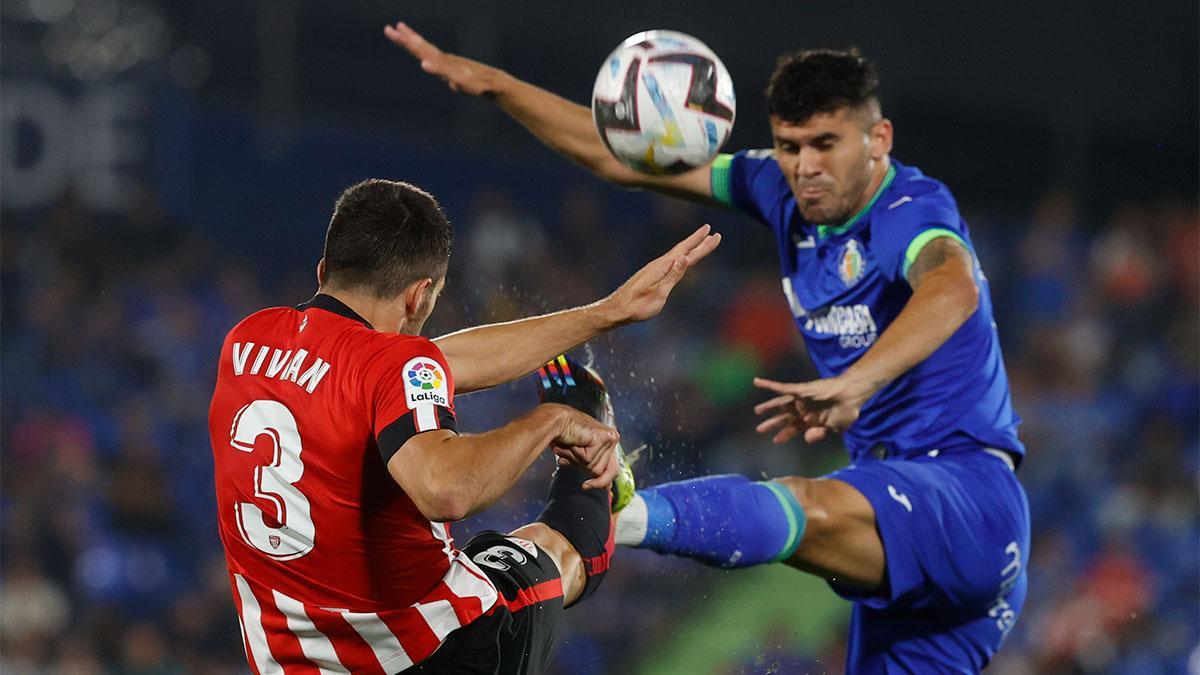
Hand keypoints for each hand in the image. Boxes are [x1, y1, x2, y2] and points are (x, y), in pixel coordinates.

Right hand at [384, 22, 504, 96]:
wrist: (492, 82)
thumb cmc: (476, 84)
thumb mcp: (459, 80)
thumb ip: (441, 71)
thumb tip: (422, 63)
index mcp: (441, 60)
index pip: (419, 48)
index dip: (406, 40)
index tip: (393, 30)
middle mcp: (442, 58)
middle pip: (420, 45)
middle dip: (404, 38)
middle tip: (388, 28)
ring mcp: (445, 61)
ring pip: (425, 48)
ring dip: (412, 40)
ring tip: (400, 31)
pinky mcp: (449, 67)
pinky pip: (431, 56)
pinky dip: (423, 50)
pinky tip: (421, 55)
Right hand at [543, 404, 620, 488]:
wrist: (554, 421)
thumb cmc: (563, 436)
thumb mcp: (579, 456)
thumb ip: (590, 466)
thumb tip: (607, 488)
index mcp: (608, 442)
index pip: (613, 470)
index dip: (602, 481)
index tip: (585, 486)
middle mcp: (612, 439)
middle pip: (607, 472)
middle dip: (587, 471)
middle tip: (573, 457)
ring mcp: (610, 438)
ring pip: (595, 468)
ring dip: (578, 460)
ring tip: (570, 446)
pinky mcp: (604, 438)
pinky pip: (589, 459)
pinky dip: (576, 454)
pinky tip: (572, 443)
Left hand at [602, 224, 721, 324]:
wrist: (616, 310)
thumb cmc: (637, 306)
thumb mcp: (658, 293)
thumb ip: (672, 276)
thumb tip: (684, 258)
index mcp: (663, 268)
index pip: (687, 253)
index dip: (701, 244)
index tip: (714, 234)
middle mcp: (659, 265)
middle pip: (683, 250)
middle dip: (698, 241)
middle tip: (712, 232)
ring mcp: (655, 269)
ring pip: (677, 255)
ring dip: (690, 248)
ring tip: (701, 242)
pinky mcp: (651, 275)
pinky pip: (671, 261)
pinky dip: (681, 256)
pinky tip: (682, 259)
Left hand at [752, 375, 876, 443]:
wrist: (853, 395)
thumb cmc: (846, 411)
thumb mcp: (834, 428)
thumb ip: (820, 433)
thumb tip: (807, 439)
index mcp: (811, 420)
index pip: (795, 428)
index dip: (785, 434)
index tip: (776, 441)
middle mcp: (804, 409)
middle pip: (785, 417)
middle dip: (773, 423)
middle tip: (759, 430)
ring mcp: (802, 399)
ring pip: (781, 403)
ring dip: (769, 406)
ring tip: (757, 411)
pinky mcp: (801, 389)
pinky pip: (783, 388)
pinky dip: (770, 385)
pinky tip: (758, 382)